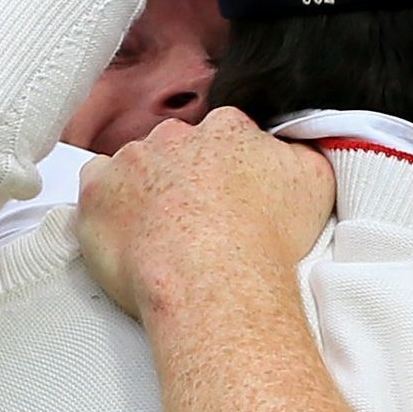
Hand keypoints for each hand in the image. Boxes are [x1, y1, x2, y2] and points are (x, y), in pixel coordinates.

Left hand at [75, 110, 333, 319]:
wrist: (215, 282)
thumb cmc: (266, 240)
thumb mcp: (316, 183)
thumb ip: (302, 153)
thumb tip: (291, 148)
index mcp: (227, 130)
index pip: (227, 136)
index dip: (231, 170)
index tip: (234, 199)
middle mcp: (176, 136)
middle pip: (180, 149)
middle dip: (188, 177)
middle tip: (201, 222)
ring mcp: (131, 161)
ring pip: (137, 167)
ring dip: (148, 191)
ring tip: (165, 236)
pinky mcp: (97, 193)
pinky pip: (97, 187)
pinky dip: (108, 204)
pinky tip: (128, 231)